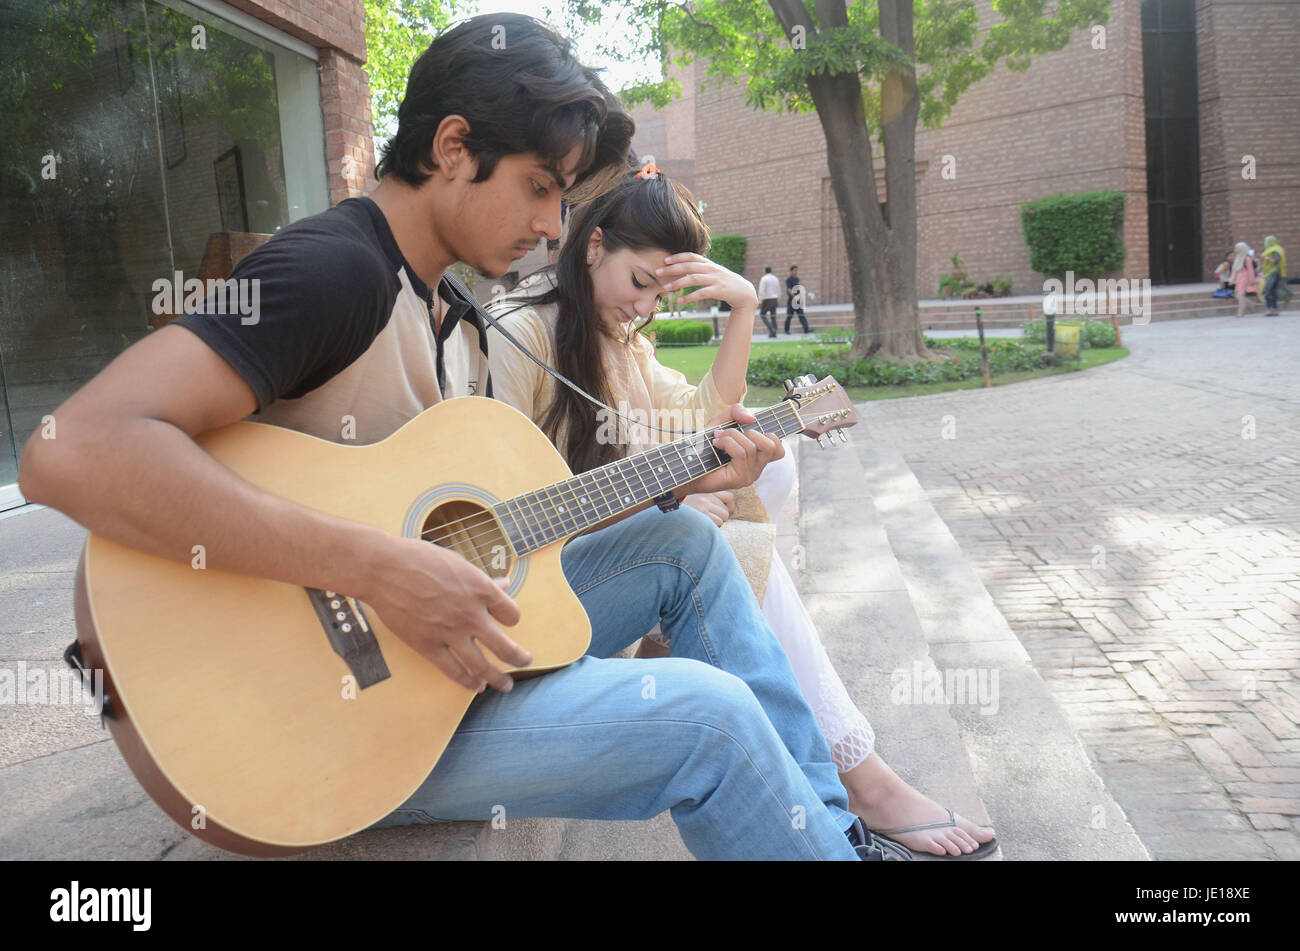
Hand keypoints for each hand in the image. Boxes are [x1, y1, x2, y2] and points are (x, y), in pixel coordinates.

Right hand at [358, 534, 530, 693]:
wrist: (384, 569)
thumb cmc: (420, 558)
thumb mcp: (458, 563)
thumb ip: (483, 580)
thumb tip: (505, 585)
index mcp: (481, 589)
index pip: (511, 614)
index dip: (512, 619)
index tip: (508, 622)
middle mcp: (470, 614)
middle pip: (504, 646)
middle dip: (519, 658)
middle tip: (526, 662)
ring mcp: (450, 633)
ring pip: (482, 666)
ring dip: (498, 678)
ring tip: (506, 686)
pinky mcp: (427, 646)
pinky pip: (453, 671)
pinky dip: (467, 681)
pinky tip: (476, 687)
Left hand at [656, 253, 757, 312]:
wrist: (745, 293)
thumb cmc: (726, 283)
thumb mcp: (714, 273)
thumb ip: (701, 270)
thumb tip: (682, 270)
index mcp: (709, 264)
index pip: (692, 256)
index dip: (678, 256)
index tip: (665, 260)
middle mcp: (712, 269)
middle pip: (689, 266)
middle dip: (672, 268)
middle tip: (657, 272)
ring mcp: (716, 279)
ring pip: (693, 279)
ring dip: (678, 283)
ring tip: (665, 288)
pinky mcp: (719, 291)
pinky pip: (702, 293)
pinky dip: (690, 297)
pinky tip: (680, 301)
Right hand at [683, 490, 735, 526]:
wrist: (667, 520)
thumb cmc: (683, 514)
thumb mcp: (696, 501)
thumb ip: (710, 502)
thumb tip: (730, 510)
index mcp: (705, 490)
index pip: (729, 497)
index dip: (729, 507)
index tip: (724, 512)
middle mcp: (705, 496)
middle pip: (727, 511)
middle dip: (720, 518)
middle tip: (708, 520)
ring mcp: (703, 505)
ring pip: (724, 518)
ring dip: (716, 523)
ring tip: (703, 523)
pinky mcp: (702, 515)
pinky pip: (718, 524)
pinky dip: (712, 528)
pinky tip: (702, 526)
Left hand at [687, 404, 783, 493]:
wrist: (686, 467)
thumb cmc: (704, 447)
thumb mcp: (721, 423)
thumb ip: (735, 413)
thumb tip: (750, 418)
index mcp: (757, 458)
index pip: (779, 449)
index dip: (771, 434)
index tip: (749, 427)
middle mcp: (757, 468)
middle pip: (773, 445)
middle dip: (751, 432)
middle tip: (730, 434)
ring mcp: (750, 476)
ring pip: (752, 447)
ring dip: (732, 436)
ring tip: (717, 438)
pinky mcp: (739, 479)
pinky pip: (741, 453)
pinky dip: (727, 443)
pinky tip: (716, 444)